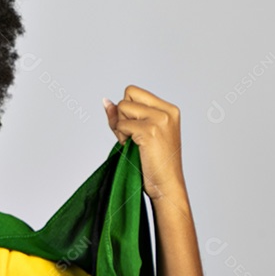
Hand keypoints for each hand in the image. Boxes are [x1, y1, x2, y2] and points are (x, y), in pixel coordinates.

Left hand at [102, 85, 185, 202]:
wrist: (166, 184)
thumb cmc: (152, 161)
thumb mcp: (138, 132)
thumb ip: (122, 115)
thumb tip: (105, 101)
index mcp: (169, 109)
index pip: (133, 91)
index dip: (126, 109)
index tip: (134, 127)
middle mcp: (167, 111)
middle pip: (127, 95)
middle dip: (122, 116)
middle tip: (133, 136)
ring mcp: (160, 120)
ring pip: (122, 107)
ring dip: (121, 127)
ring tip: (134, 142)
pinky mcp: (150, 131)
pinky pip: (121, 125)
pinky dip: (121, 137)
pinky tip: (133, 148)